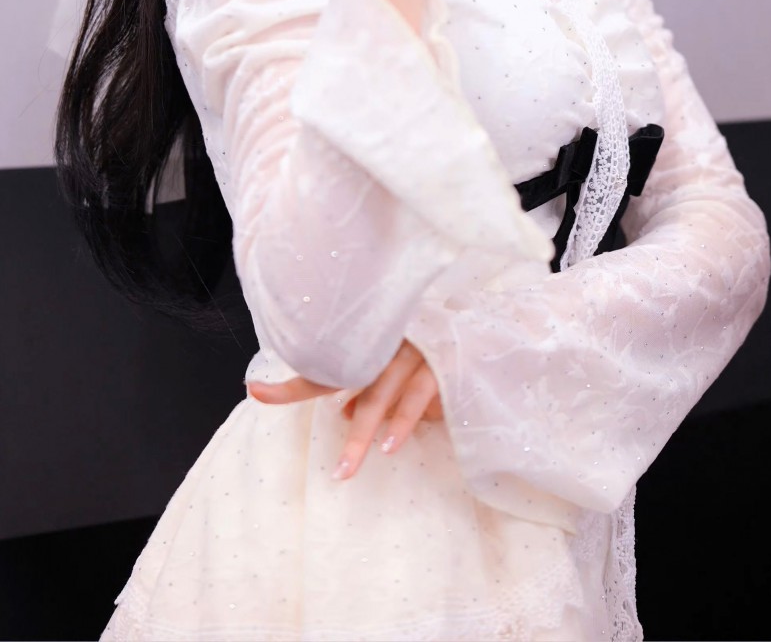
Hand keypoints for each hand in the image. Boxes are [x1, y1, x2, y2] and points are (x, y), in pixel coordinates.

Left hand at [246, 339, 442, 480]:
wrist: (483, 333)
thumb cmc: (433, 350)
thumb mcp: (397, 367)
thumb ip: (370, 385)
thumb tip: (345, 412)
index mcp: (371, 338)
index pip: (324, 360)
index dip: (292, 381)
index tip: (255, 391)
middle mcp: (387, 340)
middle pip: (342, 372)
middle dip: (308, 398)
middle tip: (279, 427)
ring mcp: (412, 351)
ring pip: (377, 394)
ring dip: (360, 436)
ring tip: (344, 470)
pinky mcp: (439, 364)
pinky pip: (416, 395)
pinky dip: (402, 421)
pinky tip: (389, 446)